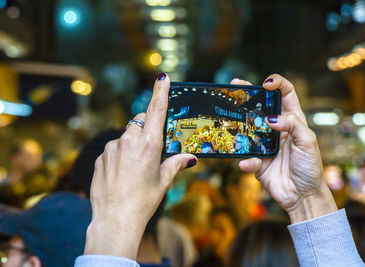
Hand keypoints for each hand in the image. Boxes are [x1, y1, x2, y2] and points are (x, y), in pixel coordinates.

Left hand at [84, 73, 196, 258]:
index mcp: (149, 145)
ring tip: (134, 168)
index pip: (156, 110)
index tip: (162, 76)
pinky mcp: (100, 157)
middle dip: (145, 128)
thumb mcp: (163, 181)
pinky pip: (113, 148)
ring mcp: (111, 148)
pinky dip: (119, 155)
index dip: (160, 91)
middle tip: (151, 148)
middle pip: (138, 122)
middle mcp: (129, 141)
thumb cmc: (143, 201)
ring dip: (131, 144)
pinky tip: (122, 174)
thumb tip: (189, 157)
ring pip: (125, 136)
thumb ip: (176, 164)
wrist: (115, 219)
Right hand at [231, 75, 336, 222]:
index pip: (286, 94)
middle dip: (248, 95)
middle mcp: (277, 129)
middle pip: (260, 106)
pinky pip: (247, 157)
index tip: (266, 84)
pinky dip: (246, 160)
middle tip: (235, 86)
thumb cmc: (310, 167)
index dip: (277, 84)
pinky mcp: (257, 161)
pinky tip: (248, 163)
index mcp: (293, 120)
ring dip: (239, 124)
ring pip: (248, 128)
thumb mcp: (308, 142)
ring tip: (230, 118)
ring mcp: (264, 144)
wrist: (302, 196)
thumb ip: (293, 125)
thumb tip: (271, 119)